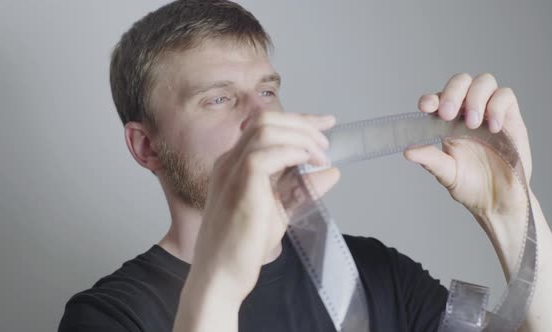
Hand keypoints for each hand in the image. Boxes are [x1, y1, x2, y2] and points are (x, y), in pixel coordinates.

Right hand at [187, 112, 340, 304]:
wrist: (220, 275)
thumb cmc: (243, 247)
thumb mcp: (280, 210)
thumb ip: (302, 189)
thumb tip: (331, 173)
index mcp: (234, 164)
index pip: (265, 127)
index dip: (298, 121)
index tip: (325, 123)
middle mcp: (229, 162)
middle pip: (265, 120)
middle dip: (302, 123)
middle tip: (326, 143)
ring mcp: (231, 171)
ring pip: (265, 129)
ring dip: (300, 137)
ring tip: (320, 155)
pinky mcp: (240, 185)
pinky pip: (266, 153)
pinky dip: (292, 152)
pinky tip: (306, 163)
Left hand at [404, 73, 532, 235]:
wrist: (498, 202)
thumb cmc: (470, 186)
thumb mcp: (446, 173)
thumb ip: (430, 159)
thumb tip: (407, 150)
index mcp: (448, 123)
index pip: (438, 99)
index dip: (431, 97)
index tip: (425, 107)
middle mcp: (468, 113)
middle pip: (461, 81)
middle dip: (452, 92)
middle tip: (447, 113)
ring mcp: (490, 113)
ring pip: (484, 81)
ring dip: (475, 97)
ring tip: (473, 124)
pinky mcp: (511, 119)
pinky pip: (506, 96)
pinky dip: (497, 106)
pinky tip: (493, 128)